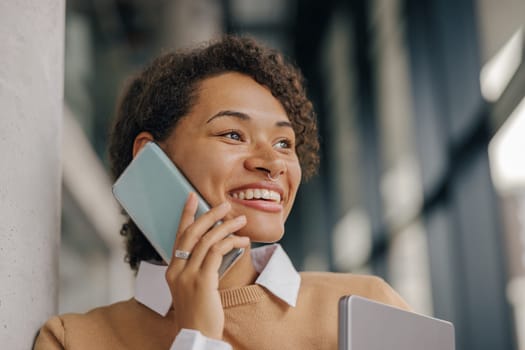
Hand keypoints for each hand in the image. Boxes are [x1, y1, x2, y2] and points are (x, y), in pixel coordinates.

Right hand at [166, 193, 248, 339]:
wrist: (196, 337)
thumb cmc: (198, 314)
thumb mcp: (193, 288)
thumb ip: (200, 268)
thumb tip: (219, 247)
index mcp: (172, 271)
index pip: (179, 236)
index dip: (186, 216)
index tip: (193, 198)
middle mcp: (176, 271)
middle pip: (191, 233)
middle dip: (209, 215)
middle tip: (225, 205)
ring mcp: (188, 276)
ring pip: (206, 241)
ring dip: (226, 227)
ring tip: (241, 221)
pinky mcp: (202, 282)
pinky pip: (217, 253)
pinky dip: (231, 243)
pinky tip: (242, 242)